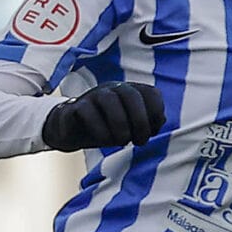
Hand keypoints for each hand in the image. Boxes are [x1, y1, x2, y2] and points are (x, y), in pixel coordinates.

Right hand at [41, 82, 164, 152]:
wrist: (71, 130)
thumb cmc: (106, 128)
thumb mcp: (129, 127)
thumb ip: (148, 122)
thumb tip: (161, 120)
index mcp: (130, 91)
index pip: (151, 94)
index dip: (156, 114)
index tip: (152, 133)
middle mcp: (113, 89)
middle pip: (131, 95)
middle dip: (140, 121)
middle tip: (139, 142)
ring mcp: (94, 96)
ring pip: (110, 101)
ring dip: (120, 125)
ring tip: (122, 142)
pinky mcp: (76, 107)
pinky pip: (88, 112)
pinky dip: (100, 130)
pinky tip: (105, 141)